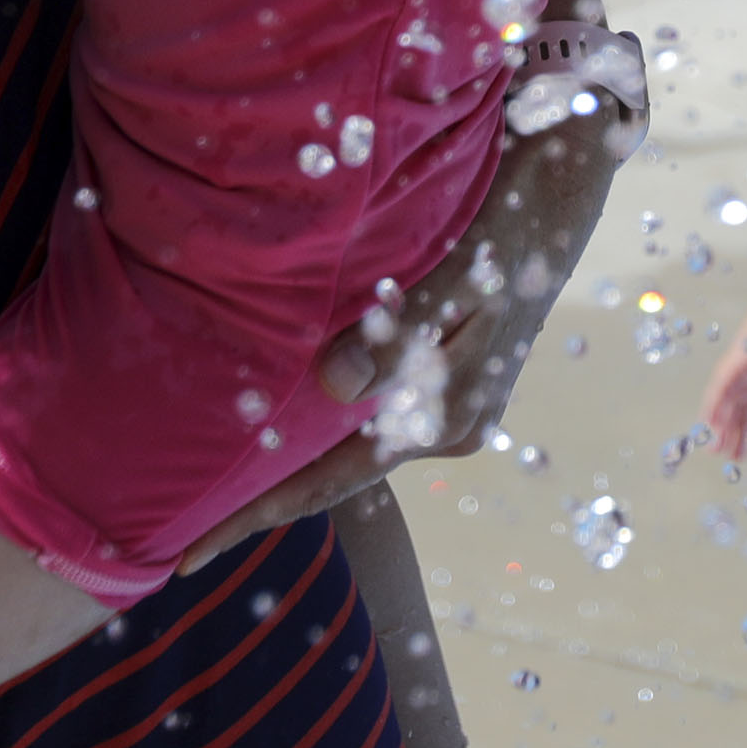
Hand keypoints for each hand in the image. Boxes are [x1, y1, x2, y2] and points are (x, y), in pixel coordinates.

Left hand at [173, 49, 636, 565]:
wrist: (564, 194)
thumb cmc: (511, 226)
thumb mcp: (465, 271)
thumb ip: (401, 330)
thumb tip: (331, 384)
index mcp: (445, 420)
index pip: (333, 481)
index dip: (258, 515)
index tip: (190, 554)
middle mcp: (445, 427)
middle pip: (334, 475)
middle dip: (263, 502)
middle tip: (182, 534)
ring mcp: (444, 407)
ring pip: (346, 445)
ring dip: (287, 463)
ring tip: (215, 487)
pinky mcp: (441, 378)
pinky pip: (363, 416)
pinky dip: (316, 425)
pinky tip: (277, 421)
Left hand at [700, 307, 746, 460]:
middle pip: (744, 408)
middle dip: (739, 433)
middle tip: (735, 457)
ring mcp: (746, 367)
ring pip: (728, 402)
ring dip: (722, 426)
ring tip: (717, 451)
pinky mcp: (735, 363)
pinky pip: (717, 390)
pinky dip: (712, 410)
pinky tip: (708, 429)